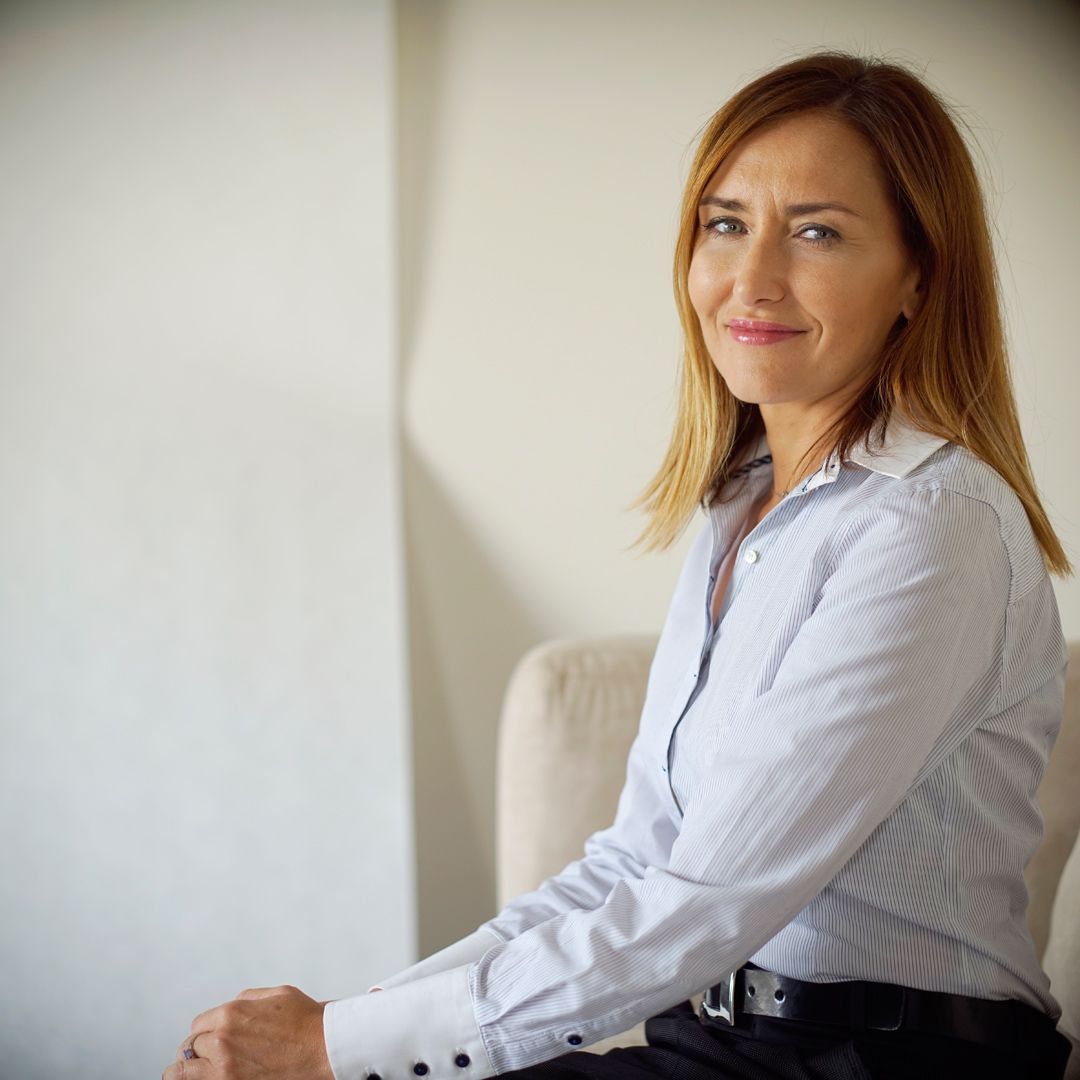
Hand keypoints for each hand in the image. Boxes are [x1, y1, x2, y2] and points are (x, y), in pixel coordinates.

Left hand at [163, 985, 333, 1079]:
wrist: (325, 1048)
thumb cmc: (307, 1022)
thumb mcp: (277, 994)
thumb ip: (249, 997)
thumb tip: (236, 1004)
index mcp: (231, 1013)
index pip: (199, 1025)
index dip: (205, 1032)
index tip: (210, 1039)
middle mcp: (222, 1040)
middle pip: (191, 1047)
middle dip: (200, 1050)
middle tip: (207, 1056)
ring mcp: (224, 1068)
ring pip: (183, 1071)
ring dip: (187, 1070)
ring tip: (189, 1072)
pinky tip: (199, 1079)